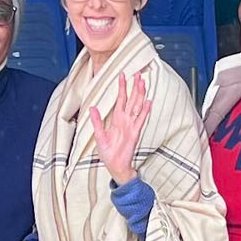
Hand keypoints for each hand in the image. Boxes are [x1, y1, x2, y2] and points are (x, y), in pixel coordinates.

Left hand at [88, 71, 151, 185]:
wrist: (115, 165)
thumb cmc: (109, 152)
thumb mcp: (99, 134)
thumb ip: (96, 121)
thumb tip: (92, 107)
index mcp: (117, 119)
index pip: (120, 99)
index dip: (121, 87)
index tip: (122, 75)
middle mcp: (125, 120)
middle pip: (132, 99)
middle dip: (134, 87)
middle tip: (138, 74)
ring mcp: (131, 125)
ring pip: (137, 106)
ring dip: (140, 95)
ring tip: (143, 83)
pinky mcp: (134, 133)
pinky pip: (140, 120)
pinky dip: (144, 111)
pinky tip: (148, 102)